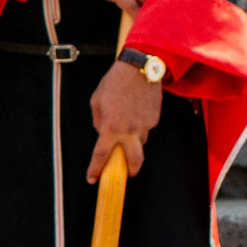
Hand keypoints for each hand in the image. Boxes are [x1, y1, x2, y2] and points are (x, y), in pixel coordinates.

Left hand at [87, 58, 162, 181]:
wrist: (139, 68)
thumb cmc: (114, 82)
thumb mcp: (96, 100)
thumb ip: (98, 121)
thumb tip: (103, 133)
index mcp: (111, 127)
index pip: (101, 155)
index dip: (95, 169)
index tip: (92, 178)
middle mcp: (129, 131)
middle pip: (134, 162)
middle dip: (131, 170)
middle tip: (126, 172)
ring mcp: (145, 126)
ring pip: (140, 143)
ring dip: (133, 142)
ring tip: (127, 123)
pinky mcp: (155, 120)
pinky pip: (146, 129)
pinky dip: (139, 126)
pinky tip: (135, 111)